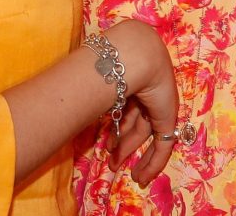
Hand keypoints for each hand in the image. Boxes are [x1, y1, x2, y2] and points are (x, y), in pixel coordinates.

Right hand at [100, 19, 178, 187]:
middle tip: (111, 162)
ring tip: (117, 169)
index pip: (127, 108)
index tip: (108, 145)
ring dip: (131, 154)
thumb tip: (67, 101)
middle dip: (122, 144)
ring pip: (146, 135)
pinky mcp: (168, 119)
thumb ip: (93, 98)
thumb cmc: (113, 64)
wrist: (137, 56)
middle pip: (136, 123)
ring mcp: (160, 106)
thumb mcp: (101, 84)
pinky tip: (142, 178)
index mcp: (134, 80)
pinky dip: (152, 163)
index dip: (117, 127)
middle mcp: (148, 92)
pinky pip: (162, 146)